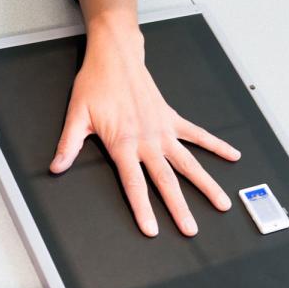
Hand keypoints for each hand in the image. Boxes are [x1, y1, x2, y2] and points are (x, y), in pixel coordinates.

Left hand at [49, 10, 240, 236]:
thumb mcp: (76, 115)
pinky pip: (198, 135)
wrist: (116, 57)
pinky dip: (216, 145)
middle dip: (179, 208)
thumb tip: (56, 167)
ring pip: (188, 163)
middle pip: (167, 180)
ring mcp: (164, 130)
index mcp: (124, 143)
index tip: (152, 230)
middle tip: (190, 230)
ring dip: (206, 184)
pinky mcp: (172, 118)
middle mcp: (147, 139)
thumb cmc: (96, 84)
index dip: (143, 209)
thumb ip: (68, 145)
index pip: (135, 184)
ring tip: (222, 203)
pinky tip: (232, 156)